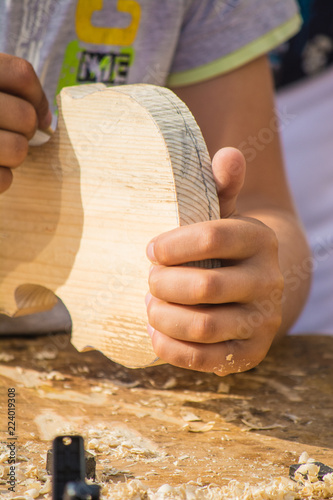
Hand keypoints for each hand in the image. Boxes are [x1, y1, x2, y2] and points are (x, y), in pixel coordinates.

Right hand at [0, 53, 50, 192]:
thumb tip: (46, 120)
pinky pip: (3, 179)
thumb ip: (7, 87)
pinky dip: (0, 177)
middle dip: (24, 130)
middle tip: (5, 131)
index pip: (21, 75)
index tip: (35, 112)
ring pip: (18, 150)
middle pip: (25, 117)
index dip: (37, 97)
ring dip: (13, 154)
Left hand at [146, 147, 283, 375]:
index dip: (172, 245)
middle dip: (163, 284)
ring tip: (149, 305)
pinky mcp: (250, 353)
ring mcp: (263, 320)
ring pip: (203, 325)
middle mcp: (269, 280)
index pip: (213, 236)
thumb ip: (221, 187)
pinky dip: (171, 347)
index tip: (150, 250)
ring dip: (163, 316)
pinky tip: (155, 332)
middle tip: (148, 280)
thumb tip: (229, 154)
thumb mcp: (224, 216)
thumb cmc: (224, 250)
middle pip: (204, 285)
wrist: (252, 290)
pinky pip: (205, 358)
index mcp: (260, 239)